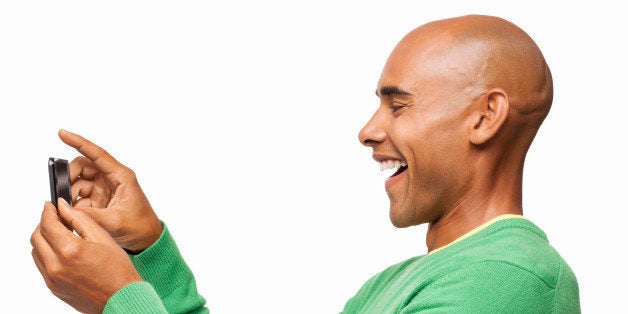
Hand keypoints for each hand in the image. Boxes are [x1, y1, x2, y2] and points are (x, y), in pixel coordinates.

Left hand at [31, 199, 142, 312]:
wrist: (120, 298)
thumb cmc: (118, 270)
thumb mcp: (103, 237)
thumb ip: (80, 219)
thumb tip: (63, 207)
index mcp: (71, 250)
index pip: (48, 224)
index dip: (48, 211)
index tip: (51, 206)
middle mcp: (57, 265)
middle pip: (36, 236)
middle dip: (44, 223)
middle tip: (55, 218)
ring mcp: (52, 278)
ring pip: (36, 251)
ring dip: (43, 238)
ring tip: (59, 234)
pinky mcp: (52, 287)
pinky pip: (41, 265)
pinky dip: (46, 253)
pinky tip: (62, 250)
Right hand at [60, 129, 161, 252]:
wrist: (146, 239)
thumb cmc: (139, 225)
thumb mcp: (114, 221)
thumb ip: (89, 215)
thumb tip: (65, 208)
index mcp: (122, 176)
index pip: (97, 154)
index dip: (79, 142)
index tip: (62, 134)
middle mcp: (112, 178)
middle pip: (83, 166)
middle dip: (69, 176)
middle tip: (62, 192)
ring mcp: (104, 188)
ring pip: (78, 181)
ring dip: (70, 192)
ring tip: (69, 208)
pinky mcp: (98, 199)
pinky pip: (79, 195)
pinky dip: (73, 203)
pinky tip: (73, 213)